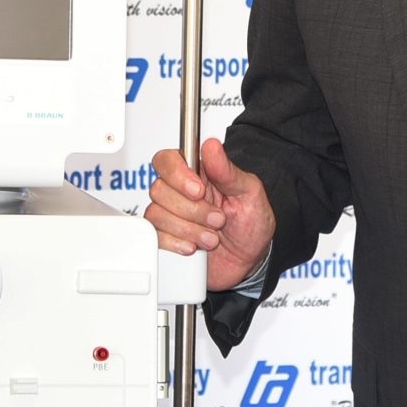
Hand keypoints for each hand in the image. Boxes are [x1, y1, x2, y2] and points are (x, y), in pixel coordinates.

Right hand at [145, 137, 276, 291]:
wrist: (249, 261)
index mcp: (198, 173)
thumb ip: (228, 171)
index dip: (177, 174)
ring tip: (212, 238)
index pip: (168, 160)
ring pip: (157, 213)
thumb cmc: (251, 224)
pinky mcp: (165, 237)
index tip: (199, 191)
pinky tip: (194, 246)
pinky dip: (177, 243)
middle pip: (159, 189)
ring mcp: (170, 215)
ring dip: (188, 229)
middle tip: (217, 219)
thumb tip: (211, 145)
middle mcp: (179, 192)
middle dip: (192, 210)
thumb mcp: (250, 194)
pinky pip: (155, 236)